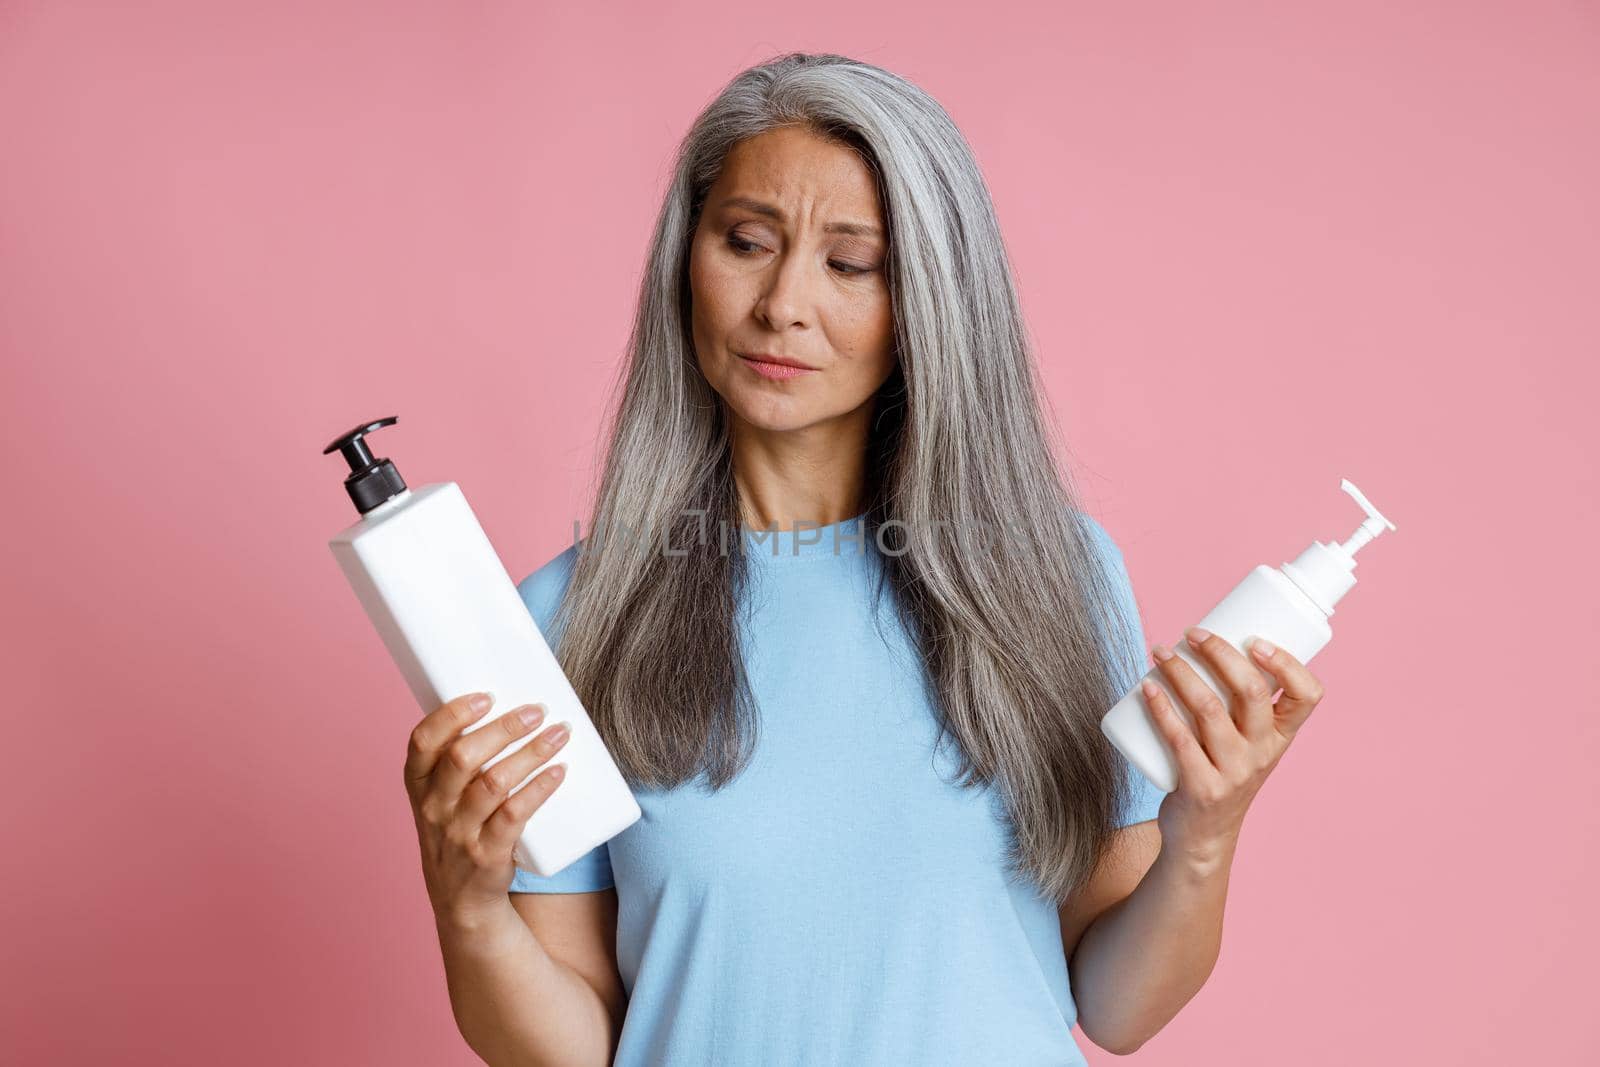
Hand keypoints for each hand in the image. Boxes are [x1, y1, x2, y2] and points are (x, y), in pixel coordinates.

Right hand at [403, 692, 572, 924]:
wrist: (462, 901)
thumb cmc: (459, 830)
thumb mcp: (443, 796)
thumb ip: (461, 758)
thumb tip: (510, 707)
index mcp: (418, 784)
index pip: (422, 741)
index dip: (452, 714)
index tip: (487, 696)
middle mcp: (433, 807)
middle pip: (462, 757)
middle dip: (504, 728)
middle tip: (537, 711)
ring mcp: (458, 833)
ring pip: (493, 783)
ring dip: (530, 753)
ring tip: (559, 734)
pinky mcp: (487, 854)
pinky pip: (515, 815)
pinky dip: (539, 789)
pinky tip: (559, 772)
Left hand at [1139, 628, 1325, 863]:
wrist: (1202, 836)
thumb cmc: (1220, 772)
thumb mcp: (1246, 744)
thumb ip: (1237, 703)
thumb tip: (1207, 641)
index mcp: (1280, 737)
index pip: (1308, 697)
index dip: (1288, 664)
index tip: (1256, 640)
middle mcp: (1263, 754)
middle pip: (1252, 692)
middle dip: (1221, 652)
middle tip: (1192, 633)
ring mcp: (1233, 772)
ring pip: (1209, 709)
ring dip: (1181, 672)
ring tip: (1160, 652)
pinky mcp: (1202, 787)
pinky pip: (1180, 738)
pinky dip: (1161, 708)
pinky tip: (1147, 687)